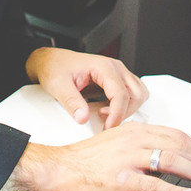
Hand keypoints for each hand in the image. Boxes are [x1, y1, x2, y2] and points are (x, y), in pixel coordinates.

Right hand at [0, 123, 190, 190]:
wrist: (57, 167)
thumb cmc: (81, 160)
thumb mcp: (115, 144)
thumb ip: (138, 147)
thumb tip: (160, 159)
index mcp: (133, 130)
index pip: (175, 134)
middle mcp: (133, 140)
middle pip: (179, 145)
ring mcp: (128, 158)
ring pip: (172, 160)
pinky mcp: (121, 179)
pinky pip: (155, 183)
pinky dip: (175, 190)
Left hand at [25, 47, 148, 128]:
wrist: (52, 61)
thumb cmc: (56, 68)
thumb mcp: (59, 85)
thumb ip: (72, 102)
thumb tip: (83, 118)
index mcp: (103, 67)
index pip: (120, 94)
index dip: (116, 115)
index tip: (107, 128)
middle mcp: (115, 68)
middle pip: (135, 94)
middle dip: (123, 113)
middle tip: (104, 123)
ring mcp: (118, 73)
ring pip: (138, 94)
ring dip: (127, 108)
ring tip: (106, 115)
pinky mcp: (117, 79)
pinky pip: (132, 93)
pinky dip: (126, 105)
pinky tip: (109, 109)